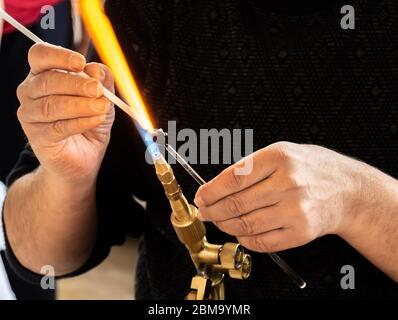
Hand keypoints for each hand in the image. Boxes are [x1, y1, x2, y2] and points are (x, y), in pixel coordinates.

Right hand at [17, 43, 114, 184]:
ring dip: (81, 105)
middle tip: (98, 90)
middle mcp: (31, 92)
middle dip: (77, 84)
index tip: (81, 62)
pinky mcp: (38, 137)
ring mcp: (31, 115)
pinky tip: (96, 120)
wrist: (85, 156)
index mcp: (43, 74)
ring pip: (53, 105)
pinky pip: (59, 127)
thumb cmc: (89, 121)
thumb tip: (97, 70)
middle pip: (48, 80)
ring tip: (101, 107)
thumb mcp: (103, 97)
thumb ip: (103, 80)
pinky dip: (81, 122)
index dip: (59, 56)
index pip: (40, 56)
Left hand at [194, 142, 365, 252]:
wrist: (346, 190)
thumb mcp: (282, 152)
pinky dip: (244, 239)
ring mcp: (295, 210)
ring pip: (246, 225)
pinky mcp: (300, 232)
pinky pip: (262, 242)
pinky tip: (239, 232)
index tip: (201, 196)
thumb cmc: (310, 168)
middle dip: (213, 210)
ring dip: (225, 225)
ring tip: (219, 220)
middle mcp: (288, 183)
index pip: (234, 178)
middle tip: (205, 211)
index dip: (211, 191)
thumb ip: (250, 167)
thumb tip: (216, 187)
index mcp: (279, 158)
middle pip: (237, 204)